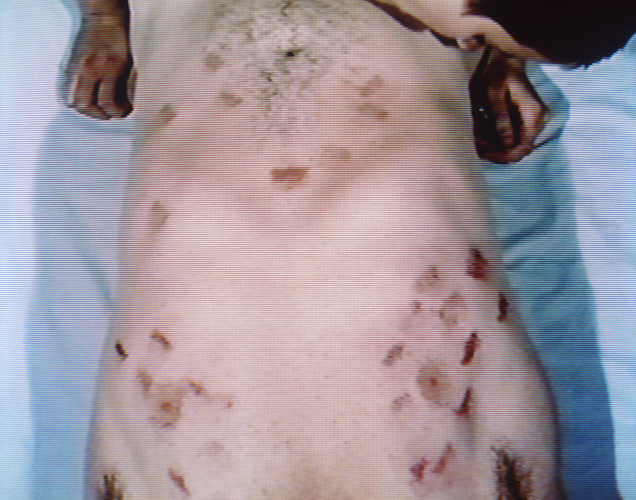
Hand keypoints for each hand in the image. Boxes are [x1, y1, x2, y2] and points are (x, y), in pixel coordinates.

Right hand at [61, 13, 133, 119]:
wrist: (102, 19)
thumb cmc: (118, 39)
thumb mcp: (127, 64)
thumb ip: (123, 85)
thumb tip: (122, 105)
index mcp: (108, 69)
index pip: (107, 101)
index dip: (116, 112)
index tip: (123, 112)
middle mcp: (89, 69)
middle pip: (85, 104)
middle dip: (98, 114)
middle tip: (109, 114)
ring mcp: (76, 67)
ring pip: (72, 99)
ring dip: (85, 109)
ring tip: (97, 110)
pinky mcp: (69, 65)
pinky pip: (66, 89)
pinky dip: (74, 98)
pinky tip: (85, 99)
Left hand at [469, 48, 548, 162]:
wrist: (505, 60)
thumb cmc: (497, 72)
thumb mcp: (493, 93)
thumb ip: (500, 117)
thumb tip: (507, 142)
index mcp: (533, 114)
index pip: (523, 148)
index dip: (504, 156)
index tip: (484, 154)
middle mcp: (537, 120)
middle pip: (519, 150)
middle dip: (496, 152)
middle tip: (477, 146)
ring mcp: (532, 121)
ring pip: (514, 145)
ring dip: (495, 146)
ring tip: (476, 138)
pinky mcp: (524, 120)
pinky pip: (512, 137)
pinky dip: (496, 138)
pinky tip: (482, 133)